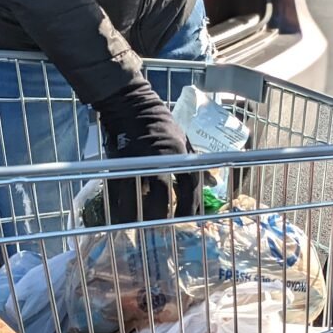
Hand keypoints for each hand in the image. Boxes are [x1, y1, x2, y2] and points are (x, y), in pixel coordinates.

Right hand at [94, 77, 201, 223]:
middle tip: (165, 228)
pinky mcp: (119, 161)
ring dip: (141, 214)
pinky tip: (124, 217)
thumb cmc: (160, 123)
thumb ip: (196, 163)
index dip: (191, 206)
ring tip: (143, 227)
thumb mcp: (184, 139)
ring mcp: (137, 160)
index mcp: (179, 152)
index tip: (190, 220)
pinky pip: (119, 190)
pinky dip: (122, 205)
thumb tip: (213, 183)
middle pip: (162, 193)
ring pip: (138, 194)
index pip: (189, 185)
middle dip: (164, 213)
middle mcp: (159, 158)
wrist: (130, 104)